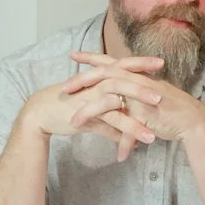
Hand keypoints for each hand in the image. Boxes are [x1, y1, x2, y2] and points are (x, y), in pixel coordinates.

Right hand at [19, 54, 163, 160]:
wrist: (40, 114)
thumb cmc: (64, 110)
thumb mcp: (90, 115)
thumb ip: (108, 124)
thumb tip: (120, 136)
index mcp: (98, 78)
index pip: (122, 66)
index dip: (141, 63)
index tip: (160, 63)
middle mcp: (96, 84)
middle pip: (124, 78)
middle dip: (145, 84)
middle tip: (165, 89)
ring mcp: (91, 96)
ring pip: (120, 98)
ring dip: (140, 107)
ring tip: (159, 116)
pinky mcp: (87, 111)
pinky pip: (111, 119)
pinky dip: (128, 129)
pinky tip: (142, 141)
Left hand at [64, 52, 204, 151]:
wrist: (191, 119)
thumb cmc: (169, 109)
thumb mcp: (145, 100)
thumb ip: (129, 100)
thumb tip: (117, 106)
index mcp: (134, 75)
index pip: (108, 62)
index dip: (91, 58)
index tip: (73, 55)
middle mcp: (135, 81)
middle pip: (102, 75)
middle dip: (81, 81)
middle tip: (64, 88)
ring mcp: (139, 96)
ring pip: (107, 101)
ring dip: (88, 113)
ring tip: (73, 123)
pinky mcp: (144, 113)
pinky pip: (127, 129)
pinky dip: (122, 143)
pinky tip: (118, 157)